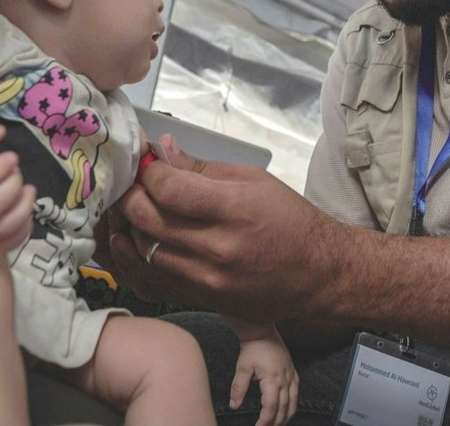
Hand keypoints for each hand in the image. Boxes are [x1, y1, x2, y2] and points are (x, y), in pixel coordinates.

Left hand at [109, 134, 343, 321]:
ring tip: (135, 208)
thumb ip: (202, 167)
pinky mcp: (203, 300)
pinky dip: (142, 256)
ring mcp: (208, 281)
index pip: (167, 188)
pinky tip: (144, 237)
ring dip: (132, 226)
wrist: (319, 275)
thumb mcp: (254, 180)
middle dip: (130, 196)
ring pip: (144, 250)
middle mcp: (217, 249)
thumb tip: (162, 148)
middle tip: (132, 184)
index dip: (147, 172)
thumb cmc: (290, 221)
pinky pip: (155, 277)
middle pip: (146, 219)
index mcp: (234, 210)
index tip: (147, 164)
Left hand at [229, 325, 298, 425]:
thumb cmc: (252, 348)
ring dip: (287, 415)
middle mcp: (285, 379)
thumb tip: (234, 405)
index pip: (270, 407)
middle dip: (276, 422)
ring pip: (293, 401)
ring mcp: (291, 375)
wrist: (262, 331)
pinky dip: (294, 403)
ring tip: (279, 424)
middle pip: (284, 408)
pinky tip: (289, 408)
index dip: (265, 420)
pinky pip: (297, 391)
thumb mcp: (242, 368)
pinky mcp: (293, 371)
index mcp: (272, 380)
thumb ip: (238, 388)